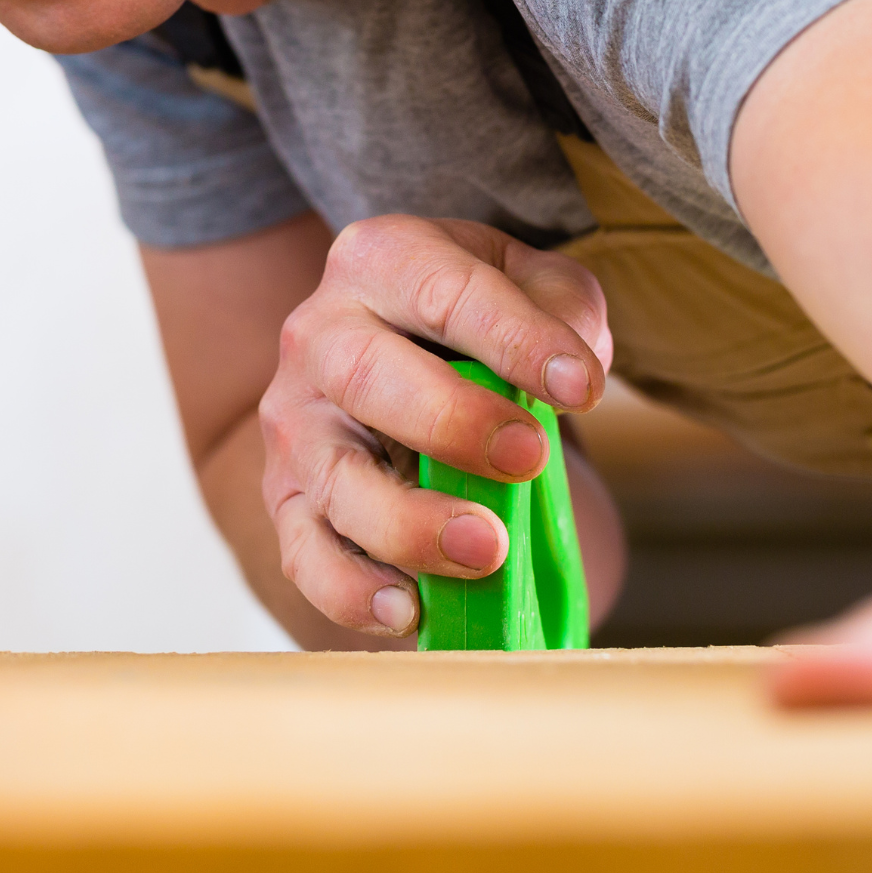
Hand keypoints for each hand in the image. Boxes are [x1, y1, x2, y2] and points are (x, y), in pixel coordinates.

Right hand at [258, 215, 611, 636]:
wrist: (404, 364)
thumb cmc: (477, 322)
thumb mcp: (530, 285)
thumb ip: (564, 309)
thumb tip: (576, 371)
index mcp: (381, 261)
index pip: (447, 293)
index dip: (517, 339)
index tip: (583, 388)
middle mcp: (319, 335)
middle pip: (367, 375)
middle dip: (451, 421)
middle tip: (529, 458)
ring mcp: (297, 425)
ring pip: (334, 479)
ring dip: (410, 523)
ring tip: (487, 551)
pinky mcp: (288, 501)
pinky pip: (306, 555)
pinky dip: (351, 592)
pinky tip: (410, 611)